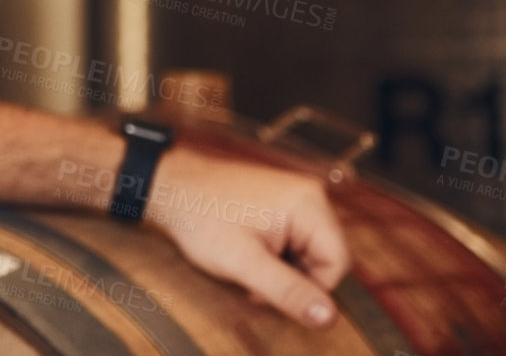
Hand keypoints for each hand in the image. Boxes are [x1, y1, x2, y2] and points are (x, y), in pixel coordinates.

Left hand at [146, 148, 349, 327]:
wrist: (168, 186)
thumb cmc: (200, 218)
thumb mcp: (243, 263)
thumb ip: (288, 292)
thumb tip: (329, 319)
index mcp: (308, 204)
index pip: (337, 264)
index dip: (309, 289)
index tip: (269, 291)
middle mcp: (309, 194)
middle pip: (324, 256)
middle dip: (292, 277)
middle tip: (253, 277)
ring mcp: (295, 195)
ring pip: (307, 251)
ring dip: (281, 267)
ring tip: (246, 262)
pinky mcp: (281, 200)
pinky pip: (293, 238)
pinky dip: (274, 253)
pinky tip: (247, 249)